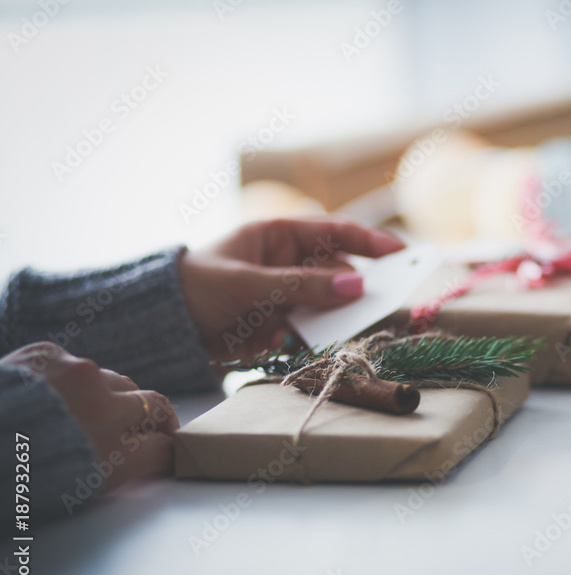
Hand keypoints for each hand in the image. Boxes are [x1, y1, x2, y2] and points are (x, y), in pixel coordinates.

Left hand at [2, 343, 177, 491]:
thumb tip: (140, 459)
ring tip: (89, 412)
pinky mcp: (49, 355)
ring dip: (111, 396)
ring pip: (118, 381)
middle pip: (154, 407)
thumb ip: (112, 473)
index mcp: (111, 459)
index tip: (161, 451)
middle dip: (154, 419)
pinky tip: (51, 396)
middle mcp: (105, 412)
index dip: (163, 450)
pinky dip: (70, 379)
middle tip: (151, 427)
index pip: (162, 449)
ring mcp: (80, 376)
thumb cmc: (7, 482)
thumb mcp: (68, 495)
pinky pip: (76, 364)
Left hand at [178, 215, 404, 360]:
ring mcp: (288, 294)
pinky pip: (314, 327)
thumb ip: (301, 286)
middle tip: (392, 298)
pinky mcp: (283, 324)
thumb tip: (355, 286)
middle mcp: (289, 262)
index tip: (401, 252)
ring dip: (343, 314)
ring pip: (330, 302)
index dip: (370, 240)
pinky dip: (321, 335)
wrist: (163, 328)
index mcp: (279, 236)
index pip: (334, 232)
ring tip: (362, 324)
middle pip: (339, 270)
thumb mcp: (248, 284)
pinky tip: (318, 340)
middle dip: (363, 284)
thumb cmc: (196, 288)